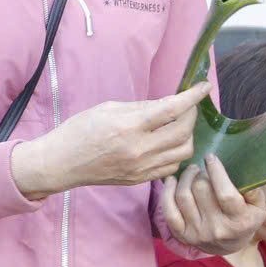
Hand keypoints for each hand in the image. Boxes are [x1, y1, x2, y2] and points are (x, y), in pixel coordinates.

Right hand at [14, 86, 207, 197]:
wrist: (61, 163)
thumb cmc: (78, 130)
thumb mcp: (107, 109)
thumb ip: (141, 107)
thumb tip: (168, 103)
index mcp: (128, 127)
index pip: (171, 110)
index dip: (192, 97)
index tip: (204, 87)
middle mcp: (139, 149)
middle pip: (183, 131)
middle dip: (191, 115)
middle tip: (187, 105)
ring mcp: (142, 168)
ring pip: (184, 151)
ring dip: (187, 135)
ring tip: (177, 125)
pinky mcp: (141, 179)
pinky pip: (172, 166)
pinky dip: (177, 152)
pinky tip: (167, 144)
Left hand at [159, 156, 264, 256]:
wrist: (228, 246)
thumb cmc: (244, 219)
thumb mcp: (258, 206)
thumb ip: (253, 189)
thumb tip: (241, 171)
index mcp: (240, 221)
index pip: (225, 194)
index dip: (216, 172)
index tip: (210, 158)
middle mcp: (218, 229)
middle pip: (201, 190)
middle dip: (200, 173)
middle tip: (200, 167)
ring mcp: (198, 233)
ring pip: (183, 196)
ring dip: (185, 178)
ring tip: (191, 171)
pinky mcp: (182, 235)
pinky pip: (169, 210)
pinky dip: (167, 192)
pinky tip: (172, 181)